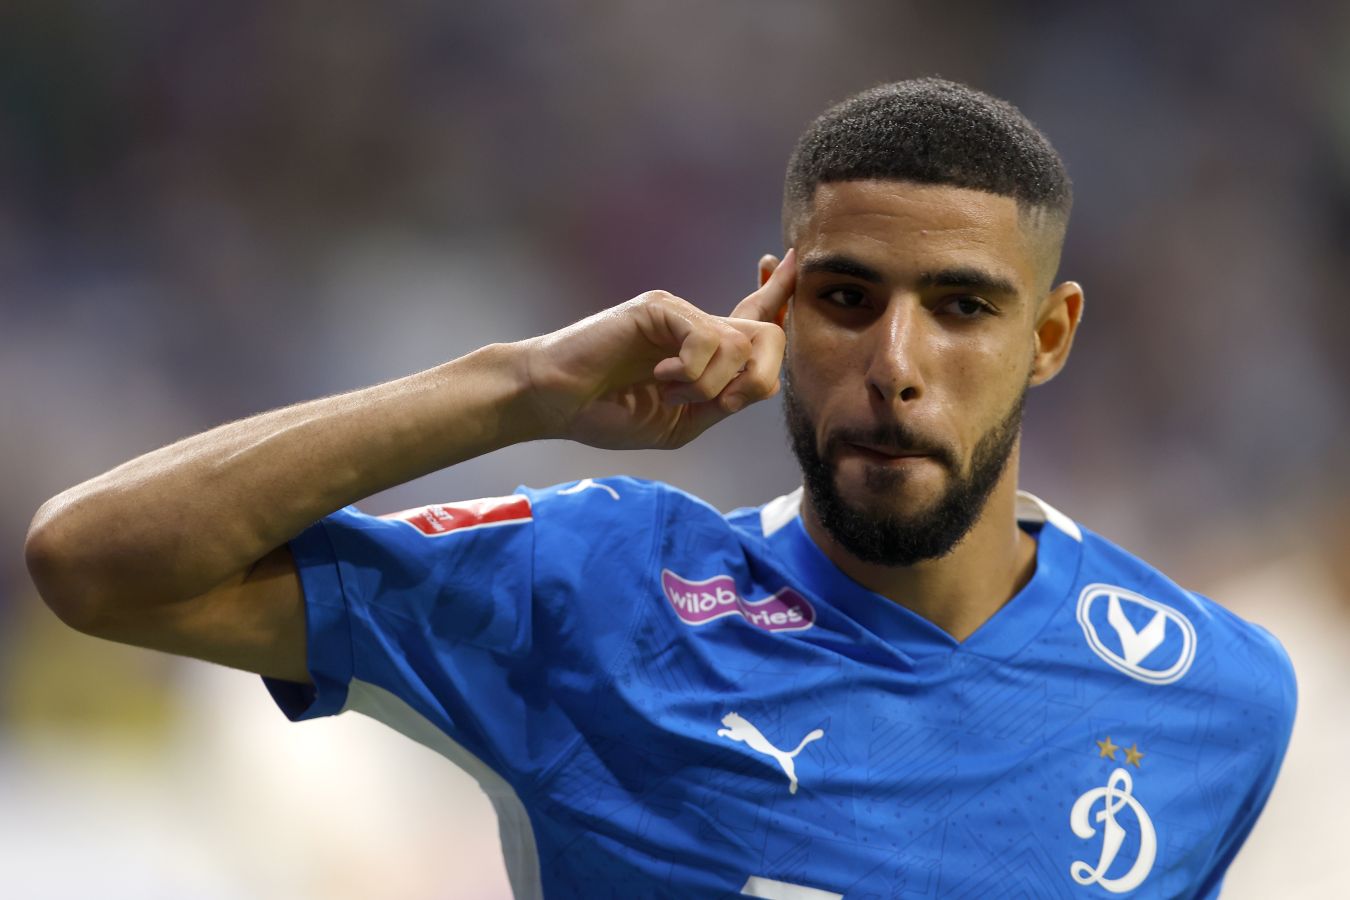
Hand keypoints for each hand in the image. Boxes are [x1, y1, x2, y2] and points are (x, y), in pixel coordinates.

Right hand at [521, 249, 794, 449]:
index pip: (755, 318)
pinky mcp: (658, 308)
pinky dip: (691, 372)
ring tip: (670, 391)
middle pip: (769, 335)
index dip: (779, 293)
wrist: (555, 402)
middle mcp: (695, 325)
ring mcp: (677, 314)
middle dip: (761, 379)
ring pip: (740, 344)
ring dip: (711, 385)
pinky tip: (660, 378)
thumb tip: (758, 379)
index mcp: (702, 351)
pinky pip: (707, 339)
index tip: (787, 259)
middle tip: (722, 404)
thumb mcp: (683, 422)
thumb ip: (723, 402)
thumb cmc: (608, 412)